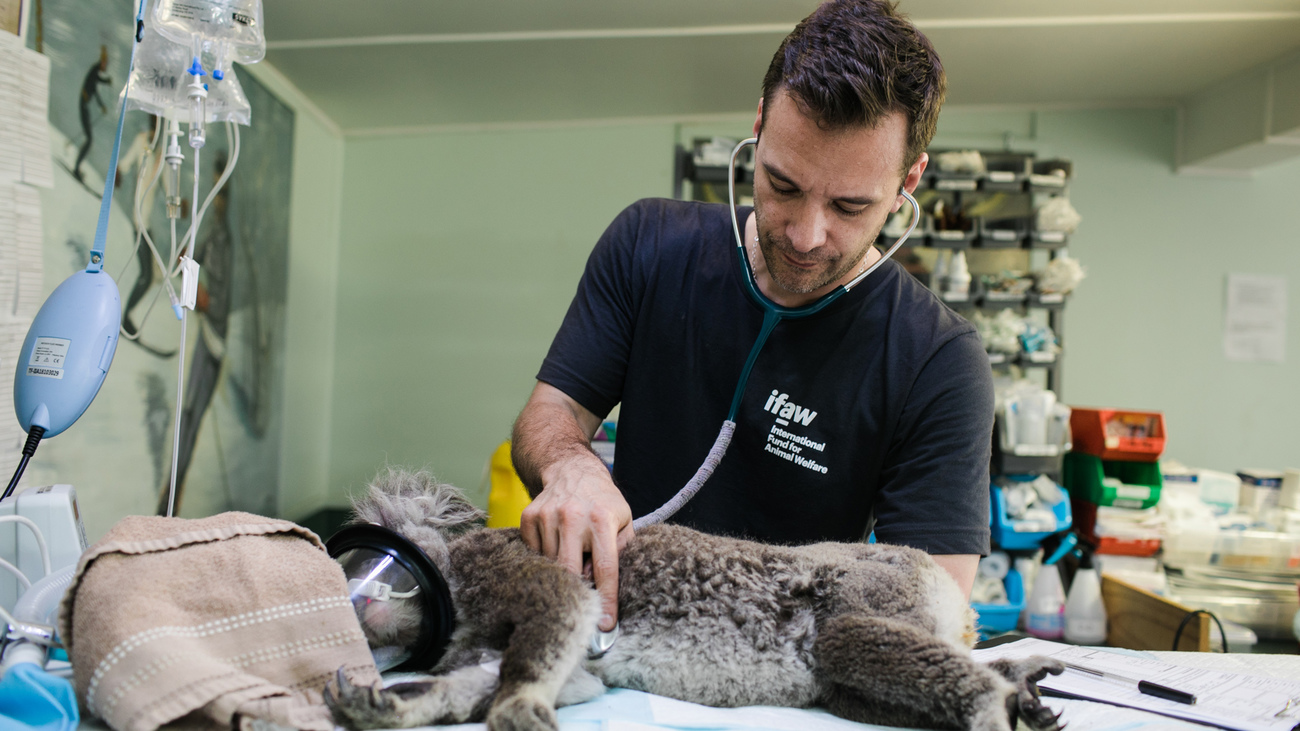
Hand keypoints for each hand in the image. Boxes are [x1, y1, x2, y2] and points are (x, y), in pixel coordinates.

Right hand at [519, 454, 632, 631]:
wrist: (570, 469)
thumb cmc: (602, 500)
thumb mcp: (624, 519)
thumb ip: (623, 550)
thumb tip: (610, 589)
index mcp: (602, 520)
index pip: (606, 569)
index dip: (607, 601)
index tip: (605, 626)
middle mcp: (573, 516)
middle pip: (571, 572)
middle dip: (577, 591)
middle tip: (582, 603)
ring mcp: (548, 516)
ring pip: (551, 564)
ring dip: (561, 570)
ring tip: (572, 556)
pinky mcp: (528, 516)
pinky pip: (534, 553)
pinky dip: (545, 556)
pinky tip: (556, 543)